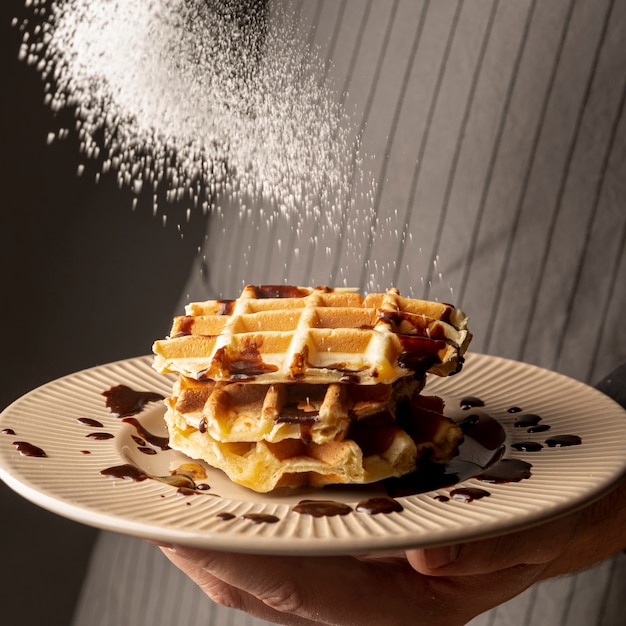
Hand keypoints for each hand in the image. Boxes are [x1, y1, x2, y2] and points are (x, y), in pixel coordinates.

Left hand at [157, 477, 625, 625]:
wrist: (564, 507)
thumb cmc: (549, 517)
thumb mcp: (531, 530)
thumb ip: (487, 552)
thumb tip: (427, 564)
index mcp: (411, 606)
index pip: (305, 593)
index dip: (237, 564)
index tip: (180, 529)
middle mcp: (375, 594)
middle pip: (268, 587)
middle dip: (206, 548)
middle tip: (156, 503)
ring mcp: (365, 570)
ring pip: (271, 568)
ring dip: (221, 531)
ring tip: (180, 491)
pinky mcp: (365, 541)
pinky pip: (294, 539)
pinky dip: (256, 515)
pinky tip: (239, 482)